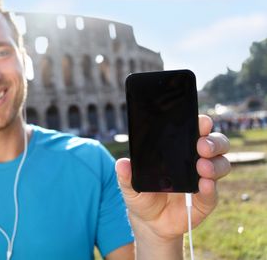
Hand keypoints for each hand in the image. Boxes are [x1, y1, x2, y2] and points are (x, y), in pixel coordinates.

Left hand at [115, 115, 230, 244]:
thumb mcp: (130, 185)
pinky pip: (213, 192)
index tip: (200, 121)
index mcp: (179, 150)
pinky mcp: (206, 200)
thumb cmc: (143, 194)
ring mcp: (204, 180)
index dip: (201, 124)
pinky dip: (210, 187)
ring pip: (221, 165)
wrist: (150, 221)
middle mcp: (196, 160)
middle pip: (216, 145)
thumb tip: (121, 163)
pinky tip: (204, 184)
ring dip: (214, 164)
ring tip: (200, 166)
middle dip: (213, 142)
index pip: (195, 131)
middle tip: (201, 145)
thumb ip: (126, 175)